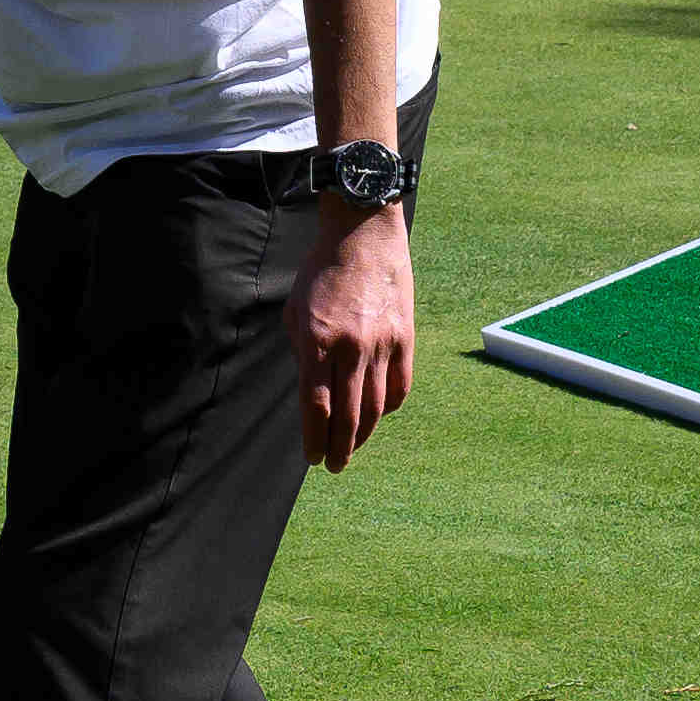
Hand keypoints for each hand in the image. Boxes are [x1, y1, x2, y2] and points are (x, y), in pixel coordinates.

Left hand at [295, 207, 418, 468]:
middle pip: (347, 415)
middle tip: (334, 465)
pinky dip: (388, 407)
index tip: (312, 457)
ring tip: (352, 448)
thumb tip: (312, 391)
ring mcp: (381, 344)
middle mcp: (350, 347)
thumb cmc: (320, 271)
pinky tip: (377, 415)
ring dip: (363, 434)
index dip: (314, 437)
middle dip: (339, 447)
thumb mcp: (295, 309)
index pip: (316, 405)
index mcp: (317, 341)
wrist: (363, 235)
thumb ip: (302, 352)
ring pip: (375, 406)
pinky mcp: (404, 337)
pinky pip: (399, 385)